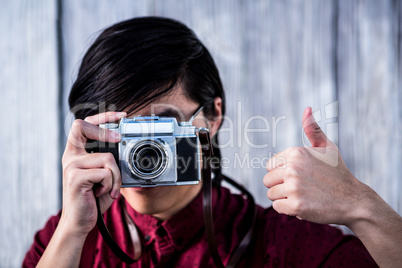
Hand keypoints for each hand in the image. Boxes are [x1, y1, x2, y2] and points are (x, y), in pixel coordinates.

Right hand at [60, 112, 125, 235]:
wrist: (80, 222)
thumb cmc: (93, 198)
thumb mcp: (104, 175)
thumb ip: (109, 161)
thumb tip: (126, 146)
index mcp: (77, 153)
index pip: (84, 124)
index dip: (102, 116)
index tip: (121, 115)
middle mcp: (71, 156)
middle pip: (82, 126)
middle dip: (105, 130)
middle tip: (119, 138)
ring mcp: (71, 165)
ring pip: (107, 157)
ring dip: (116, 176)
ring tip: (109, 188)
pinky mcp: (75, 177)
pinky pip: (105, 173)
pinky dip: (111, 184)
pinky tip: (102, 193)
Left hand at [263, 107, 372, 225]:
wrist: (354, 200)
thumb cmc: (337, 172)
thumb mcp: (327, 147)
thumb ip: (313, 129)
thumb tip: (307, 109)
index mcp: (295, 152)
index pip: (270, 165)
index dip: (282, 172)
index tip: (300, 175)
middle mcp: (292, 168)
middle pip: (267, 180)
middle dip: (280, 185)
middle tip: (302, 187)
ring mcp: (294, 187)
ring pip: (271, 194)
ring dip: (284, 198)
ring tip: (304, 195)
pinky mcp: (296, 206)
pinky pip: (277, 207)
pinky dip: (288, 209)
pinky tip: (304, 205)